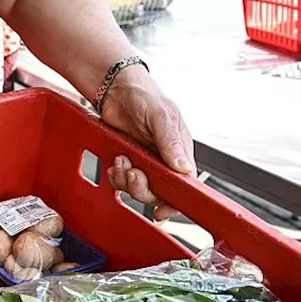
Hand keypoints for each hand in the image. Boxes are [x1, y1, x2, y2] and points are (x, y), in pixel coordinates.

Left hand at [99, 67, 195, 219]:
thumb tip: (184, 168)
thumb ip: (171, 142)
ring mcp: (146, 162)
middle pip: (158, 193)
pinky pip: (122, 181)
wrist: (117, 90)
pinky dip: (117, 176)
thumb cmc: (145, 97)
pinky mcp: (129, 161)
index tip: (162, 211)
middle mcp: (164, 160)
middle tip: (133, 172)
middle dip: (142, 188)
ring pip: (138, 188)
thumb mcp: (162, 116)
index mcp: (179, 152)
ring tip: (122, 160)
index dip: (174, 202)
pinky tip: (116, 161)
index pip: (184, 185)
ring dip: (126, 180)